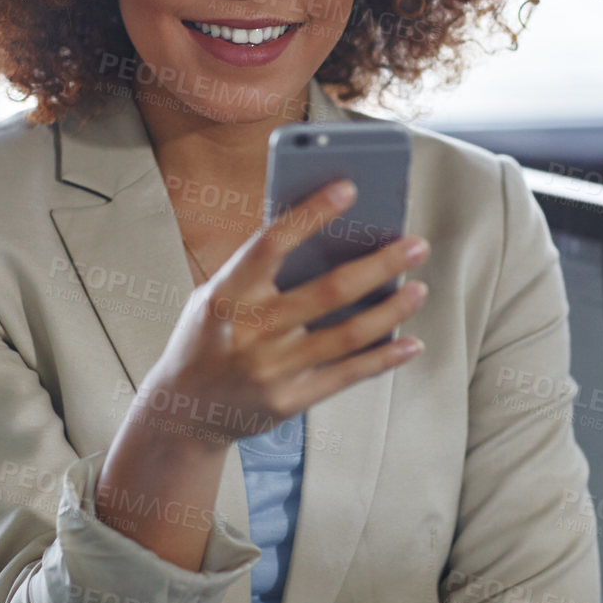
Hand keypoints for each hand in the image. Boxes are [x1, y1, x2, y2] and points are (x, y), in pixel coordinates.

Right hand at [139, 177, 429, 447]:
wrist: (183, 412)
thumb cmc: (207, 338)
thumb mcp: (216, 297)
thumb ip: (260, 272)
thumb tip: (329, 237)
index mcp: (226, 294)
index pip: (272, 244)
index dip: (311, 213)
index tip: (349, 189)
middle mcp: (250, 331)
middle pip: (329, 290)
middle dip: (380, 264)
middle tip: (416, 245)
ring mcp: (271, 370)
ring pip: (349, 334)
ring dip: (392, 310)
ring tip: (419, 289)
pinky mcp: (289, 401)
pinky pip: (348, 375)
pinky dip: (384, 358)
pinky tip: (410, 343)